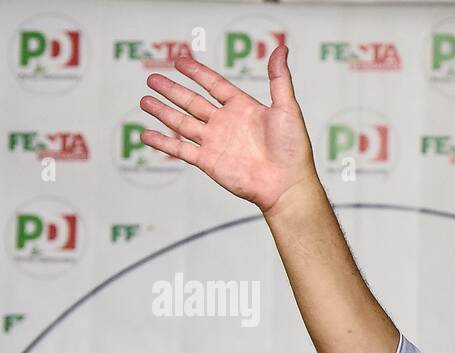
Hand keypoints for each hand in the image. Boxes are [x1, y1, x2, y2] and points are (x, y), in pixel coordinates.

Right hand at [139, 46, 317, 214]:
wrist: (286, 185)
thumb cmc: (293, 149)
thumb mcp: (287, 108)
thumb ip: (279, 78)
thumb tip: (281, 49)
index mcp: (243, 108)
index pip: (215, 85)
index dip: (197, 73)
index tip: (180, 61)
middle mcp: (226, 124)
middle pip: (192, 102)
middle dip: (172, 90)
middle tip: (152, 78)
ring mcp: (215, 142)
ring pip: (182, 123)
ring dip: (163, 112)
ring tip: (144, 100)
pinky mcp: (208, 161)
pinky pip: (180, 149)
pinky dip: (163, 143)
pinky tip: (146, 135)